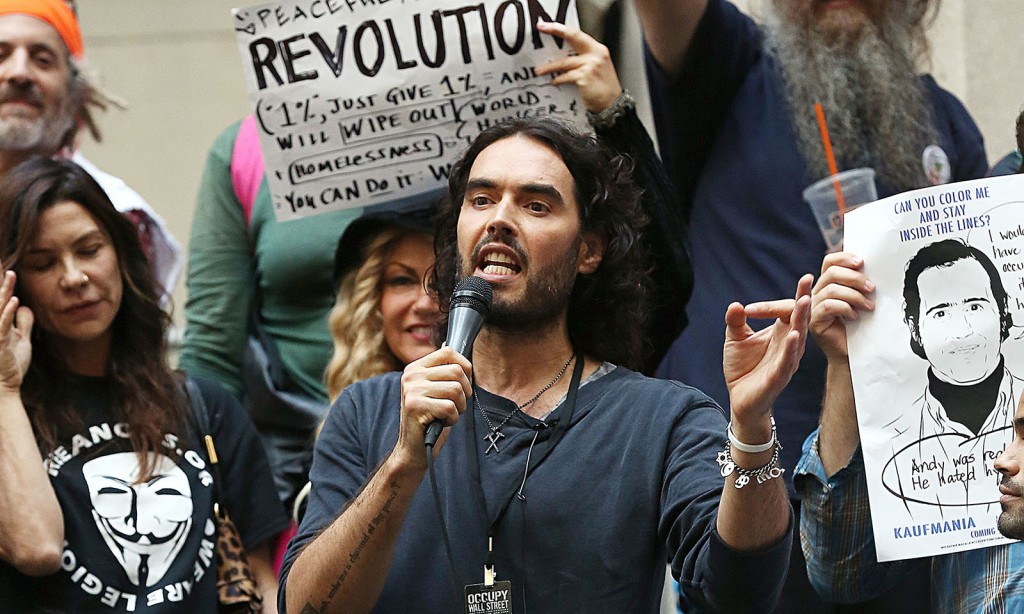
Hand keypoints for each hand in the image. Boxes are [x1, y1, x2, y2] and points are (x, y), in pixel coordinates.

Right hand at [0, 270, 32, 393]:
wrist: (3, 387)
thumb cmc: (10, 365)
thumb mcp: (21, 340)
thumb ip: (23, 323)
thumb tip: (25, 306)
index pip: (0, 298)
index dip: (2, 283)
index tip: (4, 265)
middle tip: (1, 261)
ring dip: (4, 291)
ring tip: (10, 274)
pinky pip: (2, 325)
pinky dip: (8, 313)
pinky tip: (14, 301)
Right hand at [396, 347, 471, 469]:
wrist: (413, 449)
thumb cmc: (430, 418)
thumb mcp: (435, 389)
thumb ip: (441, 369)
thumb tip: (449, 344)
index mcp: (416, 367)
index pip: (448, 351)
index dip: (465, 367)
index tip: (464, 384)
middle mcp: (411, 375)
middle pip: (456, 371)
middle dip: (465, 392)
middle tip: (455, 405)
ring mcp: (411, 390)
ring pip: (455, 389)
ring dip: (459, 407)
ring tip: (447, 414)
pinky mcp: (414, 406)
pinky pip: (450, 407)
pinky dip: (452, 419)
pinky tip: (441, 422)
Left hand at [534, 21, 622, 112]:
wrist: (613, 105)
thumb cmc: (603, 89)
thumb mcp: (597, 68)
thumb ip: (584, 59)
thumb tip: (563, 58)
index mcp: (598, 50)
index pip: (578, 34)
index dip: (562, 28)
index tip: (547, 25)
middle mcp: (596, 54)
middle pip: (572, 36)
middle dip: (555, 30)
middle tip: (542, 28)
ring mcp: (591, 65)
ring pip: (564, 62)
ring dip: (549, 67)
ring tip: (539, 71)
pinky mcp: (585, 77)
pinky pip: (566, 76)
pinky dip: (558, 80)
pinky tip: (553, 82)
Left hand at [723, 275, 811, 437]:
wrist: (741, 400)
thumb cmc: (742, 368)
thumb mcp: (736, 339)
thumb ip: (736, 322)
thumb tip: (736, 304)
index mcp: (780, 334)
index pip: (791, 311)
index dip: (797, 296)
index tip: (806, 278)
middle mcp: (788, 346)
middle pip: (799, 320)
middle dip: (804, 302)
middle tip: (809, 282)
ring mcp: (786, 361)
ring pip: (797, 338)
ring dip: (800, 320)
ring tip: (805, 302)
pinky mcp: (778, 377)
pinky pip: (787, 361)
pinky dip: (790, 347)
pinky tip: (793, 335)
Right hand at [810, 252, 874, 362]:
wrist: (852, 353)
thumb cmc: (859, 326)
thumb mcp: (861, 300)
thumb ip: (861, 284)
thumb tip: (874, 268)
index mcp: (827, 284)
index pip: (829, 262)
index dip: (844, 258)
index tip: (862, 262)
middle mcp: (817, 293)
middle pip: (831, 273)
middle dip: (854, 278)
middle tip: (872, 288)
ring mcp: (813, 308)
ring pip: (831, 290)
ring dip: (854, 296)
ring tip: (869, 306)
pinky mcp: (814, 322)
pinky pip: (828, 306)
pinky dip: (845, 308)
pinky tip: (855, 316)